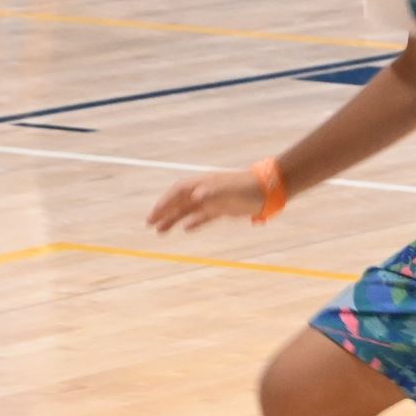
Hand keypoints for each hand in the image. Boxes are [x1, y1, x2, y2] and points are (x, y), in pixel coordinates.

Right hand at [146, 168, 269, 234]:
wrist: (266, 190)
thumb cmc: (245, 187)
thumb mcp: (228, 190)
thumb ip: (211, 192)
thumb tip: (195, 196)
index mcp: (202, 184)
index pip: (177, 192)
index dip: (164, 203)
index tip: (153, 215)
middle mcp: (204, 191)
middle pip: (178, 201)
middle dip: (163, 212)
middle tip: (149, 225)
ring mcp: (212, 200)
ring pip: (187, 211)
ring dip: (173, 219)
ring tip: (160, 231)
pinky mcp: (222, 209)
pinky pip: (203, 216)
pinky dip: (193, 222)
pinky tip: (186, 229)